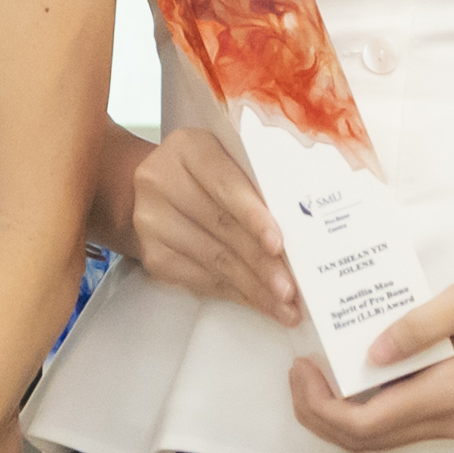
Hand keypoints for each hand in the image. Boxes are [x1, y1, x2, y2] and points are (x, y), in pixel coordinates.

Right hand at [113, 128, 300, 322]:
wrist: (158, 189)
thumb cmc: (208, 173)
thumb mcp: (229, 159)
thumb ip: (257, 180)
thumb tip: (301, 227)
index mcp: (188, 148)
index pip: (224, 183)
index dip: (253, 216)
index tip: (278, 245)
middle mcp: (161, 181)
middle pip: (221, 226)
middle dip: (261, 262)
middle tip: (291, 288)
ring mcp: (152, 220)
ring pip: (212, 259)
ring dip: (252, 286)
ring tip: (283, 304)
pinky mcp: (151, 254)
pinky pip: (198, 279)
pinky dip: (233, 293)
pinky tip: (257, 301)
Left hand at [289, 253, 453, 452]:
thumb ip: (419, 326)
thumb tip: (370, 354)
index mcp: (448, 394)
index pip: (367, 423)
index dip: (322, 405)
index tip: (303, 366)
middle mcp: (446, 420)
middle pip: (363, 441)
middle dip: (317, 414)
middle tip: (297, 371)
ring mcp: (448, 422)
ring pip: (374, 440)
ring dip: (334, 416)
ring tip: (312, 375)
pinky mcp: (447, 412)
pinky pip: (391, 426)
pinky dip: (358, 411)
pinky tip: (344, 378)